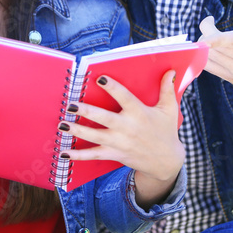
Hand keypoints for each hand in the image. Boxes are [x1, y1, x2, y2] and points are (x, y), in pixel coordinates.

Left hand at [62, 70, 183, 207]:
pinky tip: (63, 152)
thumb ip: (167, 89)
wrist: (166, 162)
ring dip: (77, 130)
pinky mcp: (114, 154)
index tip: (99, 77)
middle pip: (104, 118)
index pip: (124, 97)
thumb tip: (170, 70)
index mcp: (139, 113)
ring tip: (62, 124)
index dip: (112, 87)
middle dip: (86, 111)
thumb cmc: (166, 131)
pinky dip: (78, 155)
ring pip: (95, 136)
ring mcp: (119, 142)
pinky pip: (93, 155)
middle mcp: (127, 127)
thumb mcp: (169, 110)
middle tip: (70, 105)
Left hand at [199, 0, 232, 141]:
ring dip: (203, 42)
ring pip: (208, 56)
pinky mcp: (229, 78)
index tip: (206, 24)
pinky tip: (208, 47)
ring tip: (209, 34)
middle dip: (206, 30)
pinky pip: (207, 66)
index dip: (217, 36)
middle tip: (210, 23)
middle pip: (215, 46)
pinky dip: (202, 54)